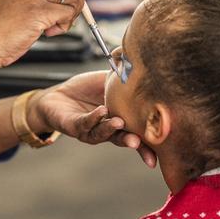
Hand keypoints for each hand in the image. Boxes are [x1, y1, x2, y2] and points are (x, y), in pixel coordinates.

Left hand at [28, 71, 156, 167]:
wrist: (58, 95)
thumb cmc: (86, 91)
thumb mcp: (108, 83)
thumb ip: (125, 80)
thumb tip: (144, 69)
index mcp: (120, 121)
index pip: (137, 134)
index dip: (148, 144)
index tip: (161, 148)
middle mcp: (107, 130)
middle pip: (122, 138)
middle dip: (132, 142)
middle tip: (139, 141)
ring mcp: (91, 130)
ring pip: (102, 133)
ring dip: (111, 129)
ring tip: (119, 122)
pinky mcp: (75, 126)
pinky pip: (85, 123)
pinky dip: (94, 118)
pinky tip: (101, 111)